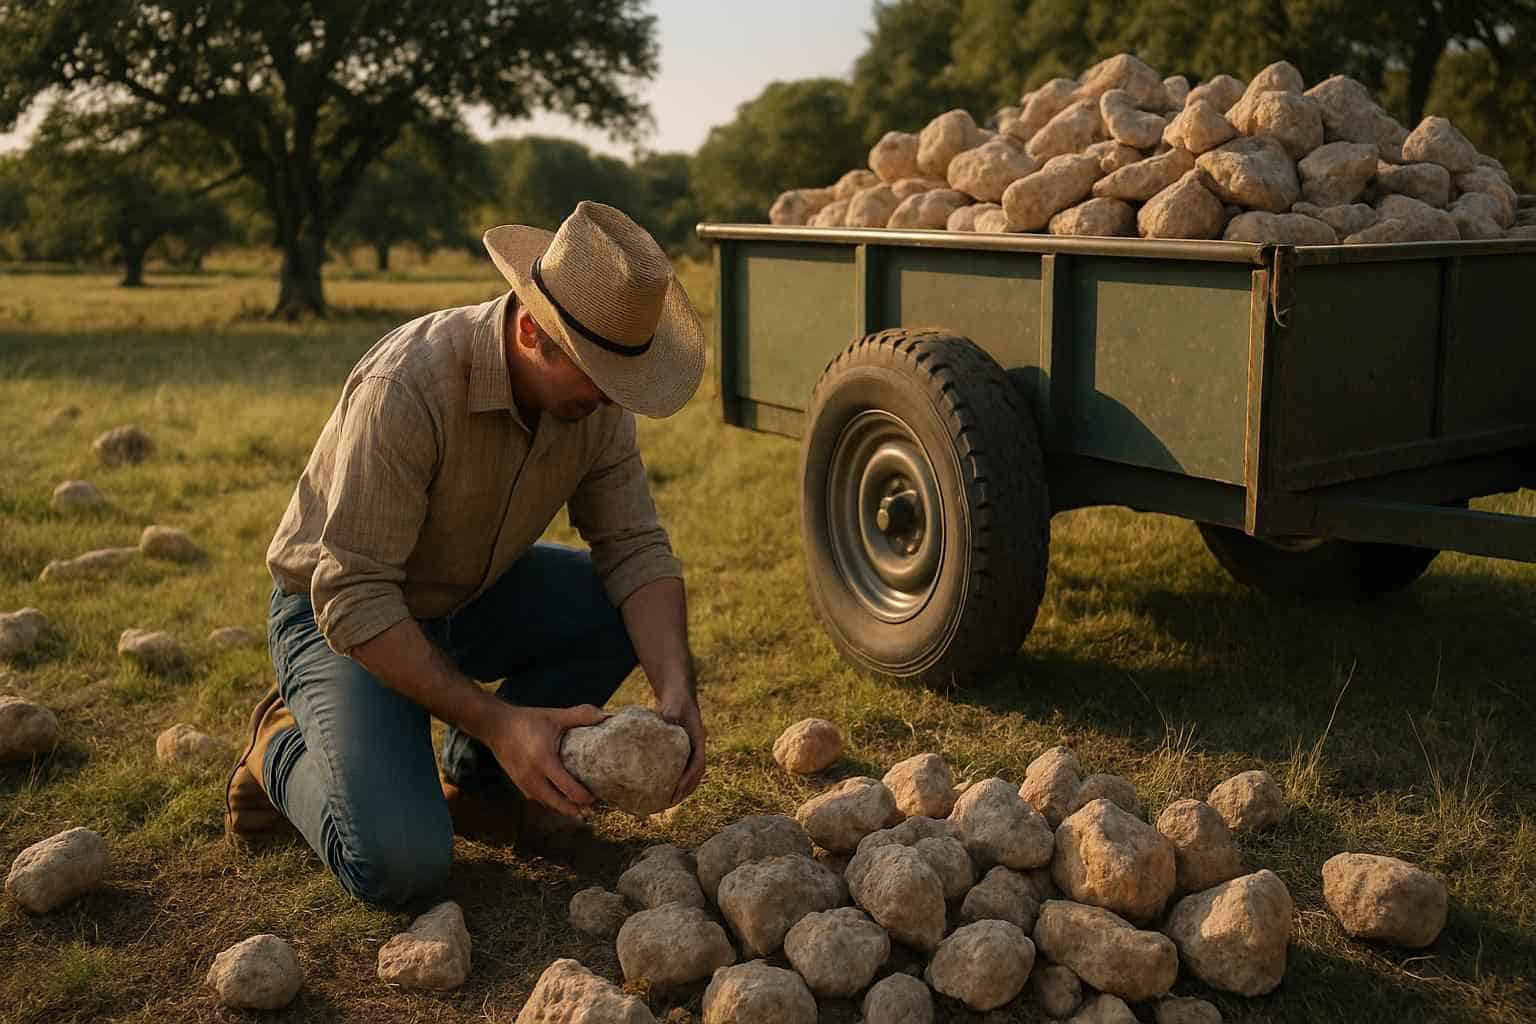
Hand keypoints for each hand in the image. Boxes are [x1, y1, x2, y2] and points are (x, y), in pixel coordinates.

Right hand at [483, 704, 606, 816]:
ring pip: (548, 804)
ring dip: (564, 807)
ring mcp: (524, 783)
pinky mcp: (519, 784)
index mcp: (544, 762)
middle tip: (592, 807)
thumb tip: (606, 716)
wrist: (496, 726)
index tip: (597, 795)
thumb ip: (581, 715)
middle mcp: (533, 777)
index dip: (585, 797)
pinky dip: (551, 801)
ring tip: (580, 805)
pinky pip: (538, 799)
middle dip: (576, 808)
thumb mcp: (555, 716)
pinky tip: (561, 797)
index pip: (568, 789)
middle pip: (559, 804)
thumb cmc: (527, 721)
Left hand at [657, 688, 706, 805]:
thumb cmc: (677, 698)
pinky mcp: (682, 751)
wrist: (678, 694)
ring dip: (681, 790)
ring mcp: (690, 750)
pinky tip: (661, 789)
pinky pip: (681, 770)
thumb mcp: (675, 703)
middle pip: (696, 775)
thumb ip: (672, 711)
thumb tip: (667, 719)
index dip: (688, 779)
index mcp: (698, 739)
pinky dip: (674, 781)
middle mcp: (696, 747)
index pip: (697, 764)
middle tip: (670, 803)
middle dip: (685, 791)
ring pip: (690, 775)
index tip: (677, 791)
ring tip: (666, 803)